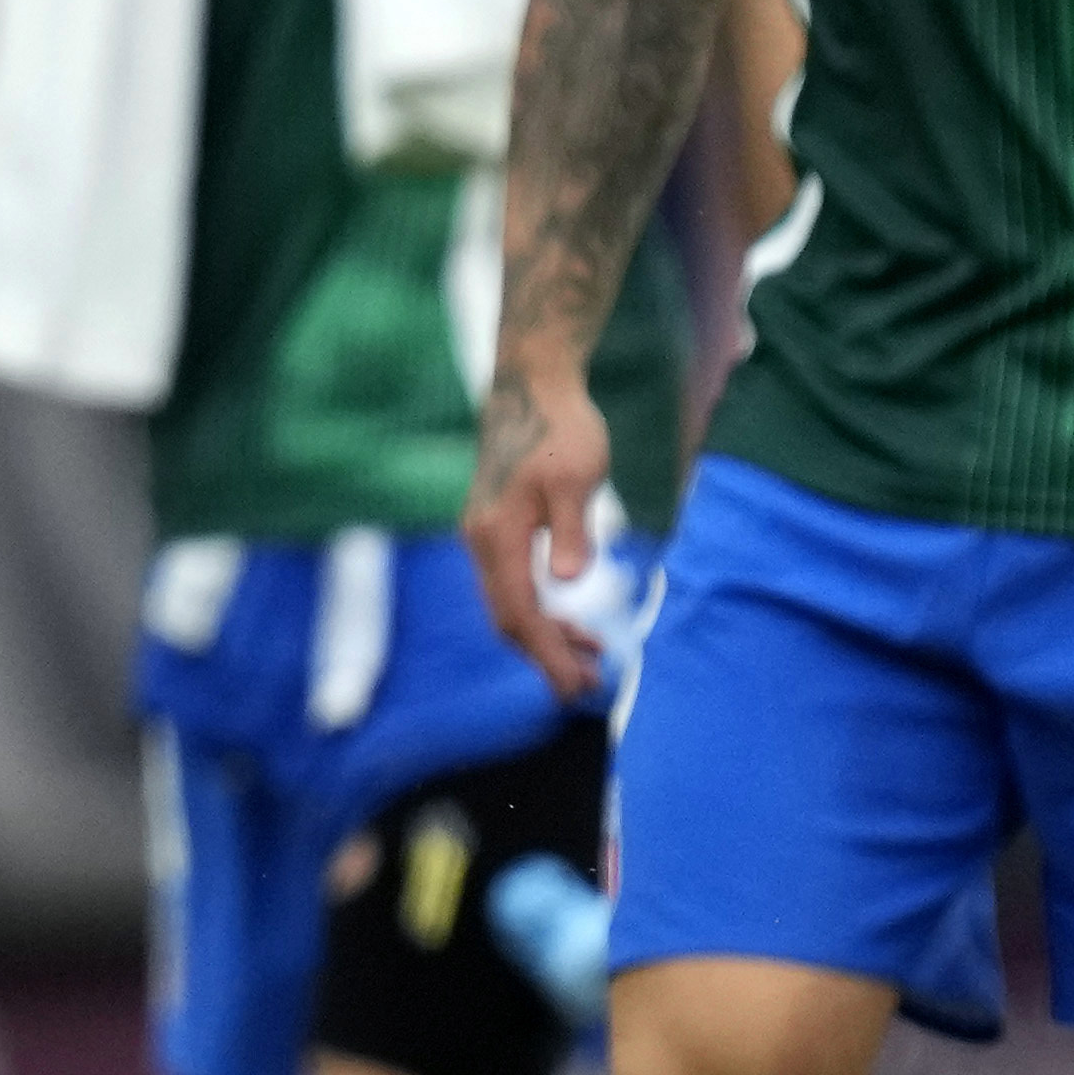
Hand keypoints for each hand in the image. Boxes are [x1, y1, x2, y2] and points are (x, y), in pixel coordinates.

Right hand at [463, 355, 612, 699]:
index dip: (549, 655)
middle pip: (508, 618)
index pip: (522, 613)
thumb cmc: (560, 429)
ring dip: (545, 636)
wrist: (531, 386)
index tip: (579, 687)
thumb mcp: (576, 478)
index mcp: (498, 535)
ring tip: (591, 656)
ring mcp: (484, 535)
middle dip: (545, 657)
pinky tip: (571, 616)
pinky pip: (511, 585)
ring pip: (508, 604)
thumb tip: (569, 581)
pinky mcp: (495, 528)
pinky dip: (540, 610)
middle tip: (587, 688)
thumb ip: (572, 531)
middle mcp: (482, 541)